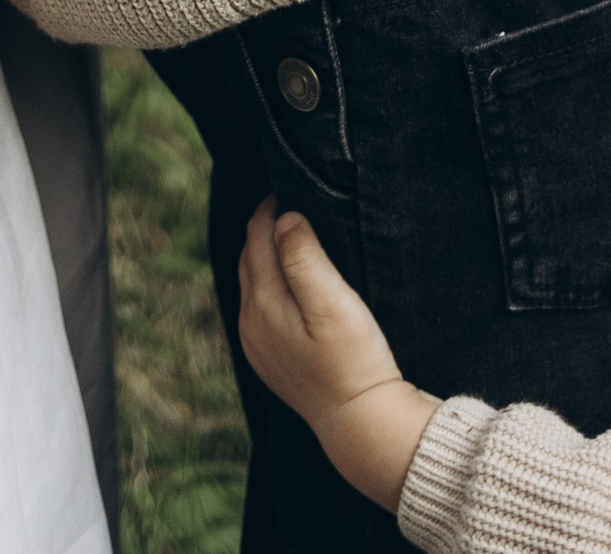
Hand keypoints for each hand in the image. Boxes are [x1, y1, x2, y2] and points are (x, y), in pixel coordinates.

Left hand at [238, 200, 437, 515]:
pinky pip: (258, 308)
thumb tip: (283, 217)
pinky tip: (289, 285)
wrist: (361, 422)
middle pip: (249, 256)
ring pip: (252, 282)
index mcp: (263, 301)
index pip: (256, 235)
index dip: (271, 207)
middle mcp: (250, 322)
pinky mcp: (268, 360)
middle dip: (265, 228)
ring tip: (293, 238)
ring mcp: (256, 343)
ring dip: (265, 256)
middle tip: (293, 205)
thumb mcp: (333, 302)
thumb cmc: (354, 359)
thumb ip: (304, 257)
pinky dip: (268, 285)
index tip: (291, 188)